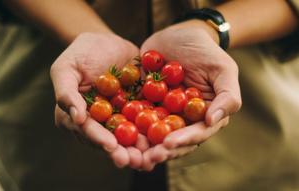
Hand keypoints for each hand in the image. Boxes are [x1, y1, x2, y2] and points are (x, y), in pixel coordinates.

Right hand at [50, 32, 143, 167]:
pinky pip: (144, 122)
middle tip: (133, 161)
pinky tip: (163, 139)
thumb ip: (66, 93)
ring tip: (149, 157)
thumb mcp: (66, 68)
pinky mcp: (135, 110)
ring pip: (128, 137)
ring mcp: (118, 118)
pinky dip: (153, 132)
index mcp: (78, 116)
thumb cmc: (81, 53)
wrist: (107, 42)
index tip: (111, 146)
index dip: (98, 139)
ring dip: (138, 149)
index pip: (87, 130)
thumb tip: (77, 118)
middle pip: (109, 140)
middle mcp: (98, 122)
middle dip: (121, 152)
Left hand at [139, 21, 241, 169]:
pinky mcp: (144, 104)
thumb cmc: (205, 51)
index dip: (183, 141)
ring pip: (153, 134)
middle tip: (147, 157)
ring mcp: (162, 113)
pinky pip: (135, 117)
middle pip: (173, 140)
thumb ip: (227, 96)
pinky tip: (117, 133)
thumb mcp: (222, 69)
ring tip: (131, 154)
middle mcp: (183, 119)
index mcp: (204, 115)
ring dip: (142, 146)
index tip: (168, 144)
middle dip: (160, 150)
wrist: (178, 35)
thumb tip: (212, 121)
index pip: (196, 133)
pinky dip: (127, 126)